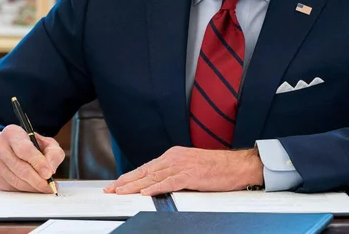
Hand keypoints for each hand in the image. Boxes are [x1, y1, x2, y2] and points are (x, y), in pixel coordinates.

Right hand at [0, 125, 64, 192]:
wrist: (14, 150)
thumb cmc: (33, 146)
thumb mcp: (48, 144)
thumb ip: (53, 154)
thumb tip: (51, 169)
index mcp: (12, 133)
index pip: (24, 149)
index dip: (38, 163)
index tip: (49, 174)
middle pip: (20, 168)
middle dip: (38, 180)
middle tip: (50, 185)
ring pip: (16, 181)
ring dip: (33, 187)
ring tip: (45, 187)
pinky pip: (11, 188)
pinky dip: (26, 190)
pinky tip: (34, 186)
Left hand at [104, 146, 263, 195]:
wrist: (237, 165)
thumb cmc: (217, 168)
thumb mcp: (190, 166)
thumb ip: (174, 173)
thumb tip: (158, 184)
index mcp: (173, 155)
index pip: (146, 167)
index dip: (130, 176)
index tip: (116, 183)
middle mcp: (174, 158)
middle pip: (145, 171)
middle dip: (126, 181)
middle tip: (110, 189)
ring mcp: (181, 166)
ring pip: (153, 177)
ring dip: (135, 186)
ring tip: (121, 192)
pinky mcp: (191, 175)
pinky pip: (169, 183)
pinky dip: (156, 188)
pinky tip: (145, 193)